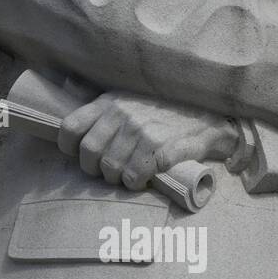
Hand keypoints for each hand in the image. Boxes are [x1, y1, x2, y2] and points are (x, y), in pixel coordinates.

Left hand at [58, 92, 237, 189]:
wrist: (208, 117)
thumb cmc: (164, 110)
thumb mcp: (130, 96)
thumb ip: (102, 103)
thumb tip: (69, 97)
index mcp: (110, 102)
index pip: (71, 127)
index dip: (70, 147)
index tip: (78, 154)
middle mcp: (123, 116)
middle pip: (89, 154)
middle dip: (94, 169)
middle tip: (108, 171)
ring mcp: (142, 133)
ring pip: (111, 168)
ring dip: (117, 178)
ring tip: (127, 175)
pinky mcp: (160, 149)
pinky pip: (135, 176)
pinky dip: (136, 183)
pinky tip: (143, 179)